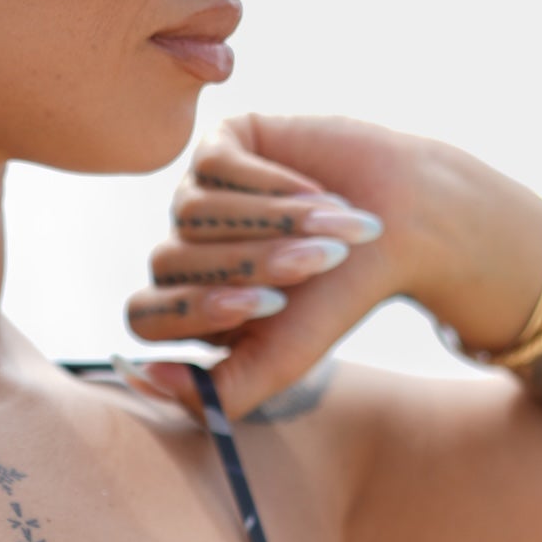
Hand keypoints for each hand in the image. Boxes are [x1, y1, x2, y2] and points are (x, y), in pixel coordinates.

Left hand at [121, 113, 442, 420]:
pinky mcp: (219, 147)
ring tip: (331, 230)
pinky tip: (318, 194)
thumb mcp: (280, 363)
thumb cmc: (337, 298)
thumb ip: (217, 394)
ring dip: (272, 226)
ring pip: (192, 215)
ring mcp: (194, 197)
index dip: (197, 310)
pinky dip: (273, 185)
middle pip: (167, 264)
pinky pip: (216, 168)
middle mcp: (182, 252)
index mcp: (186, 309)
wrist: (398, 226)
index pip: (143, 316)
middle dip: (248, 267)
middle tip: (314, 266)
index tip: (268, 306)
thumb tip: (149, 378)